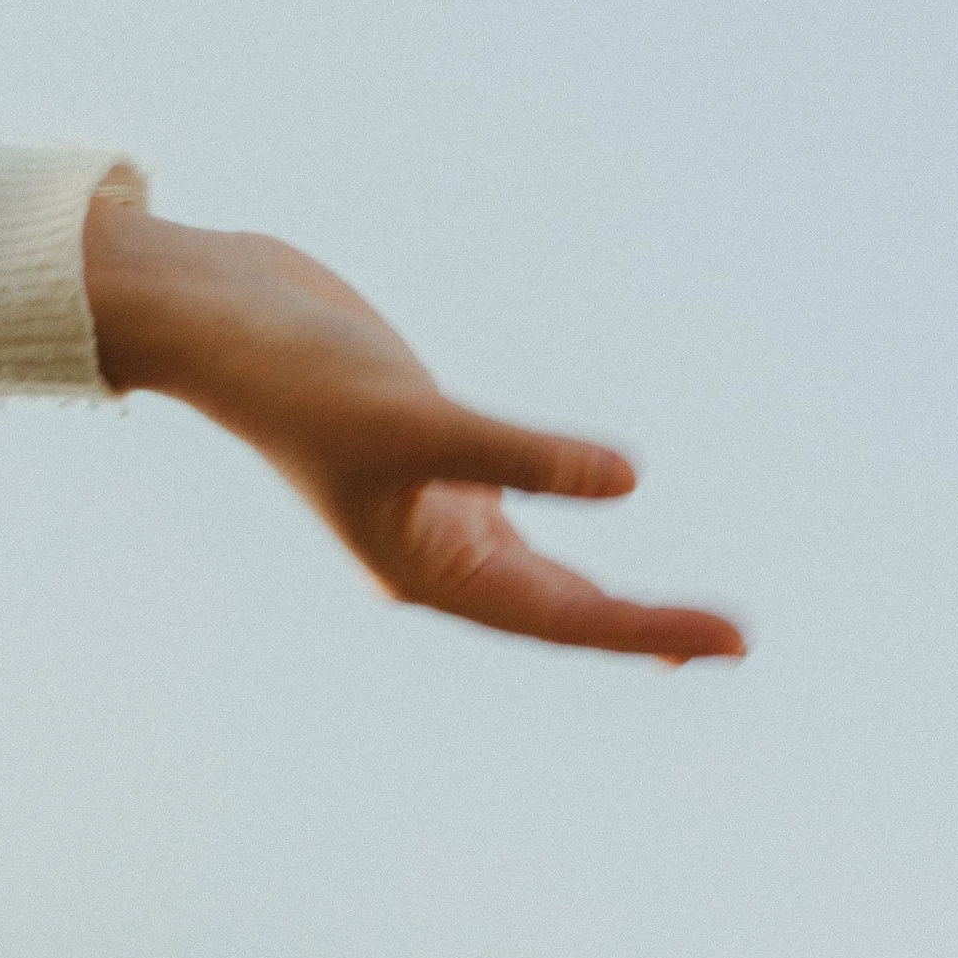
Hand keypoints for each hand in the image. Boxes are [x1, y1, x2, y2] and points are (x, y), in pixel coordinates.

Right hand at [82, 194, 745, 661]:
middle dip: (642, 627)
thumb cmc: (300, 374)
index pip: (560, 613)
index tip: (730, 641)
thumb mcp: (416, 417)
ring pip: (540, 570)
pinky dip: (568, 522)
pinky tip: (602, 517)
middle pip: (557, 607)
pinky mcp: (433, 451)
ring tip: (684, 625)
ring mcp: (431, 505)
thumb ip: (521, 453)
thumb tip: (627, 482)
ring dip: (608, 596)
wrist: (222, 315)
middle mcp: (430, 552)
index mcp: (422, 568)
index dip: (647, 629)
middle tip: (736, 641)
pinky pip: (518, 511)